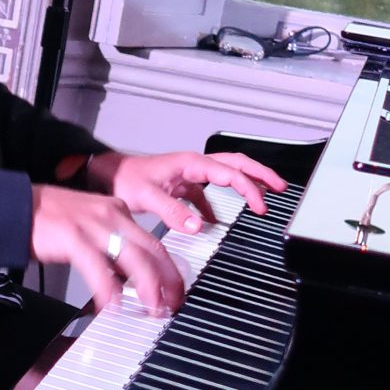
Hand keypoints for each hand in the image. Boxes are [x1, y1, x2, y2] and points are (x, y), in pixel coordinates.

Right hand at [28, 182, 184, 315]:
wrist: (14, 205)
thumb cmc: (47, 219)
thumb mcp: (89, 225)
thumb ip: (109, 246)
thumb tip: (125, 275)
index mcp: (117, 211)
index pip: (154, 242)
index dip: (169, 270)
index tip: (175, 290)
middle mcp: (111, 216)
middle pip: (153, 250)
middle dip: (169, 281)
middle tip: (173, 305)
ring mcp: (93, 226)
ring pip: (134, 258)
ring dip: (148, 288)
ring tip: (152, 309)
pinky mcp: (73, 237)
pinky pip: (99, 269)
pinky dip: (110, 291)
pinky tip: (113, 306)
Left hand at [85, 147, 286, 229]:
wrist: (108, 175)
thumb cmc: (125, 178)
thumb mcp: (147, 196)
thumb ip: (172, 211)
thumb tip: (198, 225)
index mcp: (190, 164)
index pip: (229, 173)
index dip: (249, 187)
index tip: (260, 204)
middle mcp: (194, 165)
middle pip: (236, 165)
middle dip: (261, 174)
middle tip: (281, 187)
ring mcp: (190, 175)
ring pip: (226, 174)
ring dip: (246, 184)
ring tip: (264, 196)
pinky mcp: (184, 185)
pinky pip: (210, 191)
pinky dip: (222, 202)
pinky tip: (222, 219)